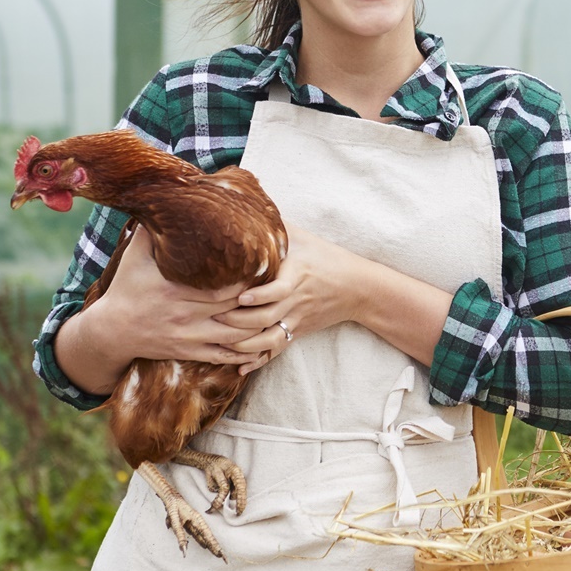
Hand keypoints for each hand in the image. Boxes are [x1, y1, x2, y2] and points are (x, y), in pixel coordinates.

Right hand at [76, 227, 263, 375]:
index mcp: (175, 289)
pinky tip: (262, 345)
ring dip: (257, 327)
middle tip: (281, 288)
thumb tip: (166, 197)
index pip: (222, 284)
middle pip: (234, 308)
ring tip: (278, 314)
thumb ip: (153, 230)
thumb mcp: (136, 254)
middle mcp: (185, 314)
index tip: (266, 267)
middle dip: (259, 301)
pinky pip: (223, 355)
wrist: (111, 330)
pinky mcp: (189, 351)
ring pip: (234, 335)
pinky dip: (244, 352)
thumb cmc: (127, 286)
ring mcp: (189, 336)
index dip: (247, 278)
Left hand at [213, 227, 362, 374]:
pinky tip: (240, 366)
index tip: (239, 297)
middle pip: (266, 318)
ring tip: (221, 342)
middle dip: (238, 322)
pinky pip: (277, 350)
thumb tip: (245, 204)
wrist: (357, 287)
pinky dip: (258, 360)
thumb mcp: (303, 237)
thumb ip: (276, 226)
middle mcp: (296, 301)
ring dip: (245, 344)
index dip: (258, 296)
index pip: (278, 290)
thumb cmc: (326, 256)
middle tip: (213, 318)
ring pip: (269, 339)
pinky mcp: (298, 332)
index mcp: (297, 276)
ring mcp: (296, 319)